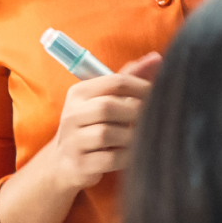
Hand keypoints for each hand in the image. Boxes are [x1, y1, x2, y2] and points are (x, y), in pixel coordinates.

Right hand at [47, 51, 162, 193]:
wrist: (63, 163)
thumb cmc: (92, 126)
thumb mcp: (104, 100)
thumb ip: (129, 79)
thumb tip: (157, 58)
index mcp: (78, 93)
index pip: (114, 82)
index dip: (142, 87)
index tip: (157, 96)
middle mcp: (71, 114)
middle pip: (108, 106)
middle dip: (135, 113)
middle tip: (150, 120)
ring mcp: (73, 140)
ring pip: (107, 133)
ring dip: (131, 136)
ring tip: (139, 138)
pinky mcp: (79, 164)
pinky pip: (111, 158)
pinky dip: (128, 156)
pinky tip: (132, 154)